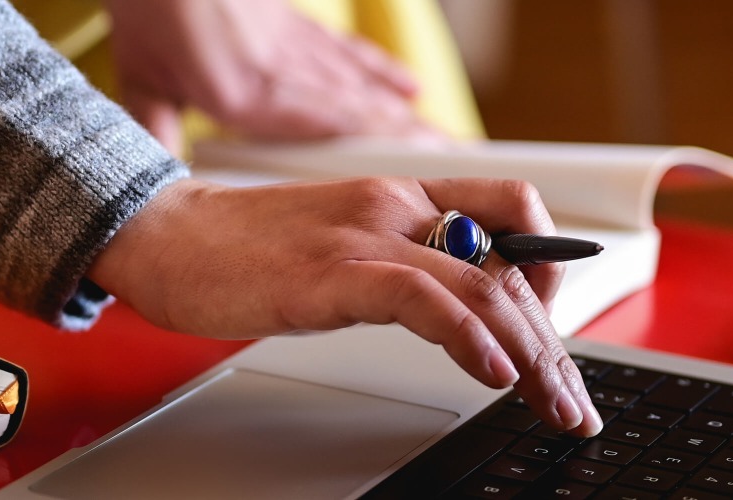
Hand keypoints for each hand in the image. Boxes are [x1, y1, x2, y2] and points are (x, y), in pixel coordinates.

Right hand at [88, 177, 602, 436]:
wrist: (161, 234)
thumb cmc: (238, 249)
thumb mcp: (337, 244)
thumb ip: (392, 266)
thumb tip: (450, 316)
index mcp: (398, 195)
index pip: (511, 212)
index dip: (551, 270)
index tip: (553, 334)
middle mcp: (393, 207)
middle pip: (508, 268)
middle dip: (552, 345)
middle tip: (571, 403)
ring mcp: (362, 238)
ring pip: (482, 286)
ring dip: (532, 355)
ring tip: (552, 406)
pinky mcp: (329, 274)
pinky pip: (421, 300)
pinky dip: (468, 336)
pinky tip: (494, 375)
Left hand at [104, 0, 442, 149]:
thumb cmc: (156, 6)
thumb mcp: (142, 75)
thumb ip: (154, 131)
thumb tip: (149, 192)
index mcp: (254, 95)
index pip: (338, 132)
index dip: (387, 157)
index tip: (430, 179)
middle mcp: (289, 71)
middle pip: (367, 114)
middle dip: (415, 145)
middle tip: (465, 174)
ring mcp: (298, 45)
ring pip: (367, 86)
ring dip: (409, 116)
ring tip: (449, 144)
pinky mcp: (295, 24)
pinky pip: (350, 54)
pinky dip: (382, 72)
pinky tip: (409, 87)